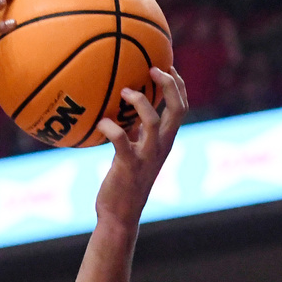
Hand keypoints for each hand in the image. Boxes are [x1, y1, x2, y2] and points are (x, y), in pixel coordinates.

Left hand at [95, 67, 187, 224]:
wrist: (119, 215)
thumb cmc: (122, 183)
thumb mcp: (132, 154)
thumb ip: (132, 135)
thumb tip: (119, 114)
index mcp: (165, 142)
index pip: (181, 108)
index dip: (178, 86)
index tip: (167, 66)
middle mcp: (161, 147)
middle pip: (178, 110)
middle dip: (170, 85)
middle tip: (154, 68)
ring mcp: (146, 157)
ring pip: (153, 121)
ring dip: (140, 102)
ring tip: (124, 91)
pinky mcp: (128, 166)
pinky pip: (121, 139)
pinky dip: (111, 127)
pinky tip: (100, 122)